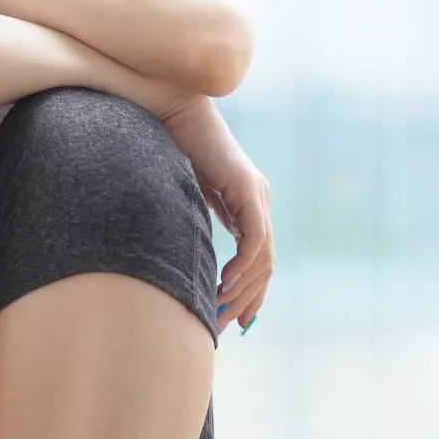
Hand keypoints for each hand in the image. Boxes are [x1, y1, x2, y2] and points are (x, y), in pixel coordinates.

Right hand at [159, 97, 272, 333]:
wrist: (174, 115)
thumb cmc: (172, 152)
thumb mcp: (189, 200)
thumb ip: (198, 226)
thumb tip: (193, 261)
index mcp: (248, 205)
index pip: (260, 260)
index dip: (252, 293)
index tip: (237, 322)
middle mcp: (260, 201)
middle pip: (266, 264)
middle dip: (248, 299)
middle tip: (226, 323)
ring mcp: (258, 194)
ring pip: (263, 256)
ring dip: (244, 288)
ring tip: (221, 306)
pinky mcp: (248, 188)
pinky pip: (255, 237)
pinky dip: (243, 263)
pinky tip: (225, 281)